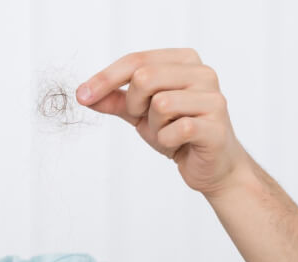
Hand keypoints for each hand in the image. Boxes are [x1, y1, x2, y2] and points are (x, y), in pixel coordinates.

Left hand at [77, 48, 251, 196]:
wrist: (211, 166)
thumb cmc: (178, 133)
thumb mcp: (140, 113)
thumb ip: (115, 100)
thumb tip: (83, 94)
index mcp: (183, 61)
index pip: (136, 60)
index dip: (105, 78)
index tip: (81, 95)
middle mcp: (202, 73)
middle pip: (145, 77)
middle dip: (135, 104)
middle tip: (146, 119)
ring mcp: (213, 98)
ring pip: (160, 103)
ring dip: (154, 126)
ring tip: (168, 132)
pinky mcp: (216, 126)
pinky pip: (174, 129)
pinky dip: (166, 141)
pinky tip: (179, 144)